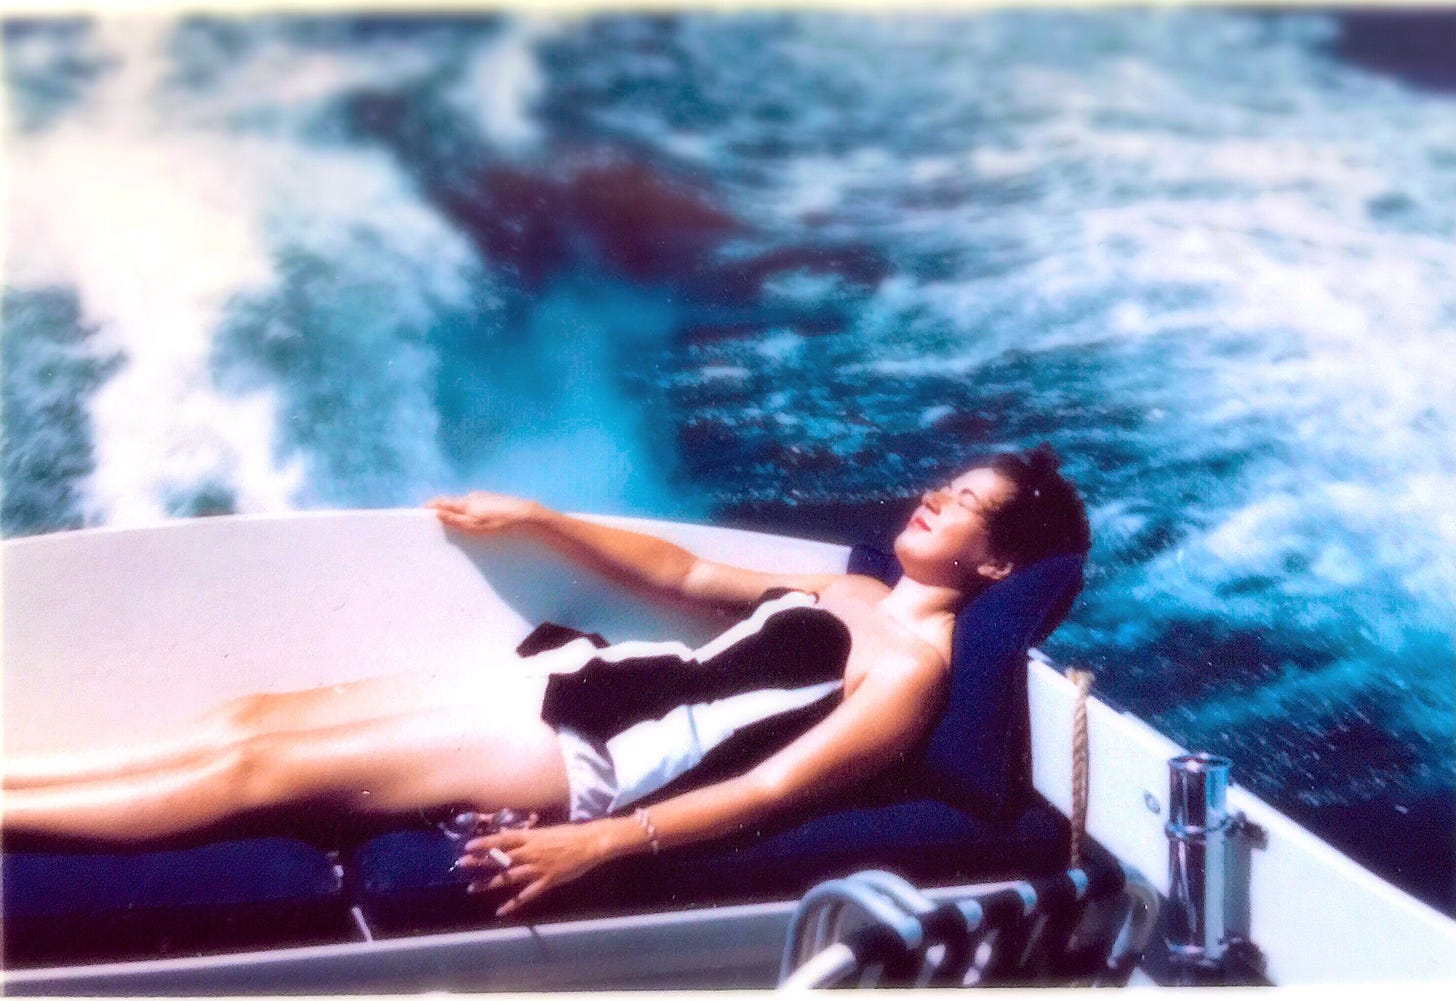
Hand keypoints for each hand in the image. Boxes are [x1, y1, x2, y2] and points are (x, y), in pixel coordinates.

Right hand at [426, 491, 542, 534]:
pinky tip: (474, 523)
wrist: (525, 514)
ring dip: (457, 513)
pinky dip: (470, 513)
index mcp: (464, 502)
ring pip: (464, 505)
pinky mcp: (493, 501)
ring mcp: (483, 497)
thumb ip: (455, 519)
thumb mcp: (475, 525)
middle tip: (435, 523)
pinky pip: (475, 506)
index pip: (441, 502)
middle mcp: (472, 496)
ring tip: (455, 527)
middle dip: (443, 511)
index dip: (430, 506)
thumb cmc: (499, 522)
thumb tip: (436, 512)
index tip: (421, 513)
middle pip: (452, 503)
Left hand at [457, 820, 615, 916]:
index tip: (468, 845)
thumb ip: (527, 834)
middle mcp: (531, 852)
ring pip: (509, 877)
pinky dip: (512, 904)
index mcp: (531, 837)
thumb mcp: (545, 831)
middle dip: (480, 861)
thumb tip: (509, 833)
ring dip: (489, 883)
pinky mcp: (546, 881)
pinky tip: (500, 911)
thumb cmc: (568, 834)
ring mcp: (537, 868)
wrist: (589, 844)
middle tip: (461, 864)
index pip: (502, 839)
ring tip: (472, 888)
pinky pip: (526, 895)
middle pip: (501, 858)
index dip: (485, 842)